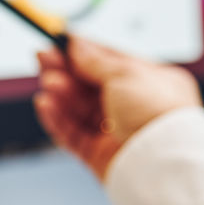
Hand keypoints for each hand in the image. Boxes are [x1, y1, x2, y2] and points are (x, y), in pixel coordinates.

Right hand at [34, 36, 201, 179]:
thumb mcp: (126, 74)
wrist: (163, 163)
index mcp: (150, 83)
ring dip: (61, 94)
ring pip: (79, 110)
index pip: (110, 63)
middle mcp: (134, 107)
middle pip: (91, 86)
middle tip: (41, 58)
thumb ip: (96, 61)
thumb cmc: (156, 114)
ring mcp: (116, 132)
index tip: (59, 41)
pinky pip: (72, 134)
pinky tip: (45, 104)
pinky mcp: (100, 156)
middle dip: (65, 72)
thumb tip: (77, 45)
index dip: (83, 52)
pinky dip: (57, 119)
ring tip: (47, 83)